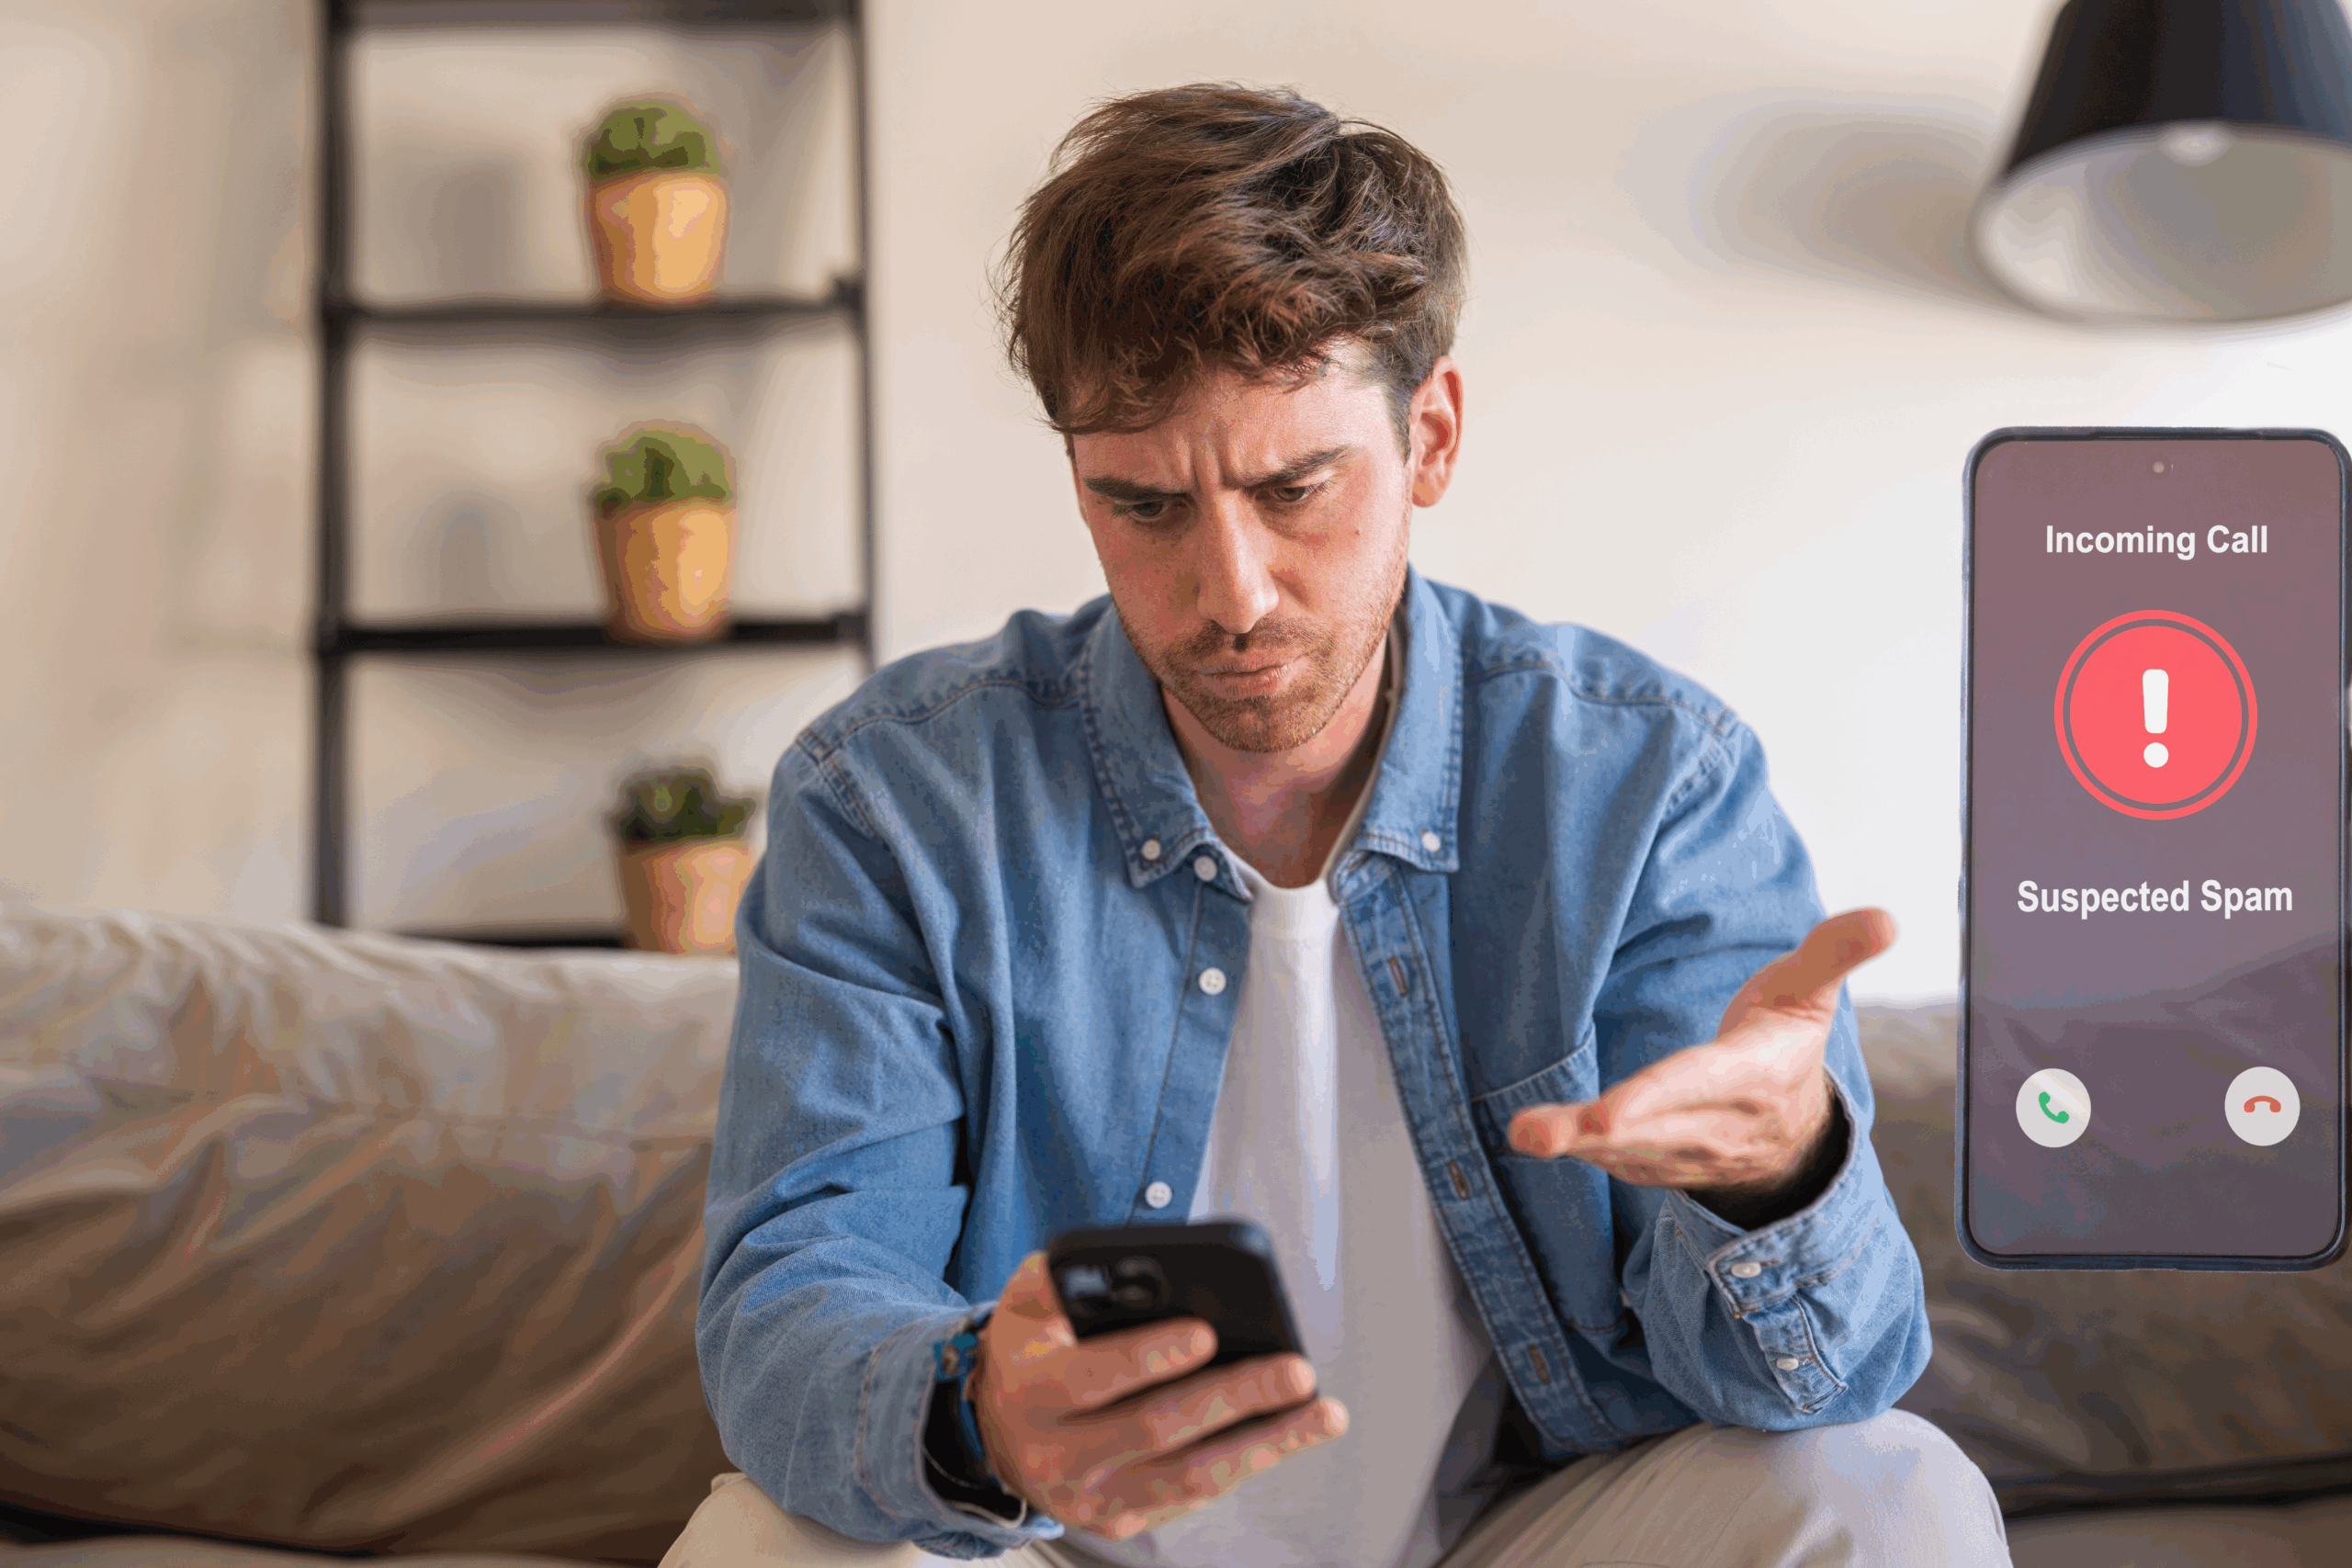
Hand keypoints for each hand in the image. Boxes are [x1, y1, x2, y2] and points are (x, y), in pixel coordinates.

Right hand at [967, 1252, 1347, 1540]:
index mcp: (1031, 1391)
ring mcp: (1092, 1498)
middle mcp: (1058, 1455)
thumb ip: (1067, 1278)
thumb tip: (1134, 1264)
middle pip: (1156, 1429)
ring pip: (1189, 1477)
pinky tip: (1291, 1435)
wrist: (996, 1434)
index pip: (1094, 1378)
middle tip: (1295, 1370)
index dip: (1150, 1357)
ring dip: (1265, 1444)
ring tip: (1322, 1413)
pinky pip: (1194, 1496)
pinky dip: (1248, 1464)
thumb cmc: (1030, 1353)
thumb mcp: (1025, 1305)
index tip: (1207, 1332)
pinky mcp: (1122, 1521)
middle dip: (1235, 1397)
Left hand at [1506, 908, 1894, 1198]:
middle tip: (1534, 1132)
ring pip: (1625, 1153)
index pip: (1699, 1082)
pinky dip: (1582, 1156)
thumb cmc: (1783, 1044)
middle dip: (1594, 1131)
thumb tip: (1887, 917)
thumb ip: (1835, 953)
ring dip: (1571, 1146)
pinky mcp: (1662, 1168)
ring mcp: (1689, 1153)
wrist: (1794, 1139)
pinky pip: (1619, 1165)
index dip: (1657, 1097)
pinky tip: (1542, 1140)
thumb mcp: (1810, 992)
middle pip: (1650, 1127)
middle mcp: (1719, 1122)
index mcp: (1752, 1072)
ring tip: (1522, 1134)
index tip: (1609, 1112)